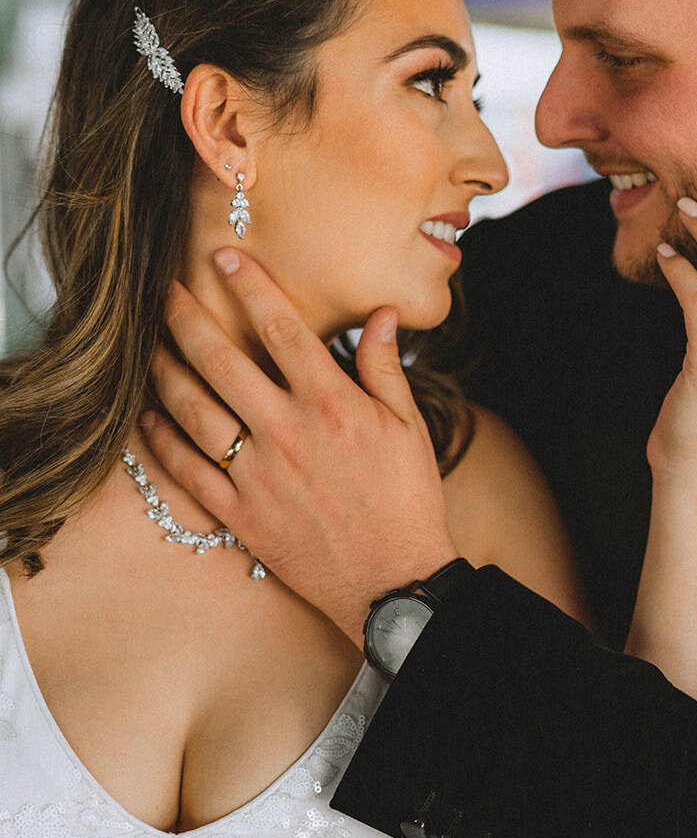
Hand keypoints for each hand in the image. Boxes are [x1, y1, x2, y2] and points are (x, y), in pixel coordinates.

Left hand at [143, 250, 457, 641]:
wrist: (394, 580)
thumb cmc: (407, 501)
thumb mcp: (410, 427)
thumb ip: (385, 368)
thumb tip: (380, 315)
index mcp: (332, 404)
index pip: (282, 329)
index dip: (250, 287)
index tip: (225, 257)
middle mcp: (287, 432)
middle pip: (221, 361)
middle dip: (186, 317)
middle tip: (162, 290)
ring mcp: (258, 474)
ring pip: (194, 411)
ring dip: (164, 371)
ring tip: (145, 344)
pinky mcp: (241, 513)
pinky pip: (188, 470)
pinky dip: (162, 440)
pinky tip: (147, 415)